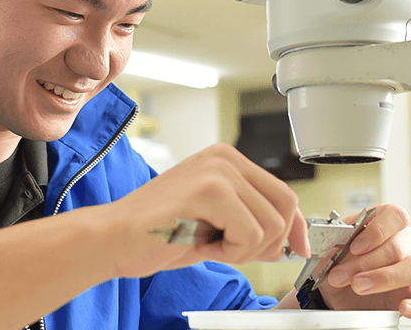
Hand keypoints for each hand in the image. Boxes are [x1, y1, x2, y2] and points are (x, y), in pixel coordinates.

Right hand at [104, 143, 310, 278]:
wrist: (114, 238)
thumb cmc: (159, 233)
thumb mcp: (217, 223)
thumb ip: (252, 223)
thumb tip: (290, 240)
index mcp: (227, 160)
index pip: (283, 192)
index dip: (294, 226)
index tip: (296, 248)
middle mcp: (224, 158)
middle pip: (284, 207)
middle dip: (267, 242)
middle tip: (231, 250)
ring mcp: (217, 170)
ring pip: (269, 224)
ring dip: (243, 249)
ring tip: (208, 244)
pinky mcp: (208, 190)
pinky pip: (249, 233)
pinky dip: (231, 252)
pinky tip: (201, 245)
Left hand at [314, 204, 410, 320]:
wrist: (335, 292)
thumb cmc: (336, 263)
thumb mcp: (328, 251)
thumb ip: (331, 244)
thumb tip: (331, 244)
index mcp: (384, 223)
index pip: (394, 216)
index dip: (377, 230)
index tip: (355, 247)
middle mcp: (404, 243)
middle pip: (399, 246)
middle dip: (367, 262)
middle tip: (342, 275)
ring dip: (385, 278)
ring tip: (358, 286)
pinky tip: (404, 308)